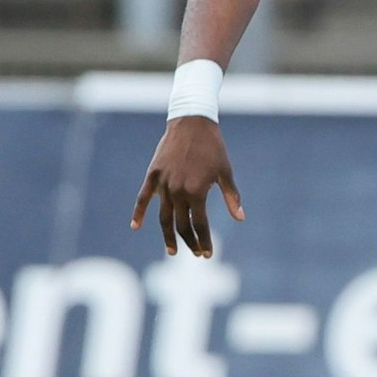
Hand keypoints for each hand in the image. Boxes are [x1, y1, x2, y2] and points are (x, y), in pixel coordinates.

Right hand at [131, 117, 244, 257]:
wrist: (192, 122)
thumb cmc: (213, 147)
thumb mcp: (226, 172)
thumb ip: (232, 197)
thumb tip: (240, 219)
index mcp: (197, 192)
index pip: (200, 225)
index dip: (204, 240)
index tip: (208, 253)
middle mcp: (178, 191)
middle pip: (181, 225)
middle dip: (190, 242)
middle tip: (196, 253)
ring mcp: (163, 184)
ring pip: (163, 217)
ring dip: (168, 236)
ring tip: (172, 251)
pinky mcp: (153, 175)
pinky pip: (143, 198)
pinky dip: (138, 213)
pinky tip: (136, 226)